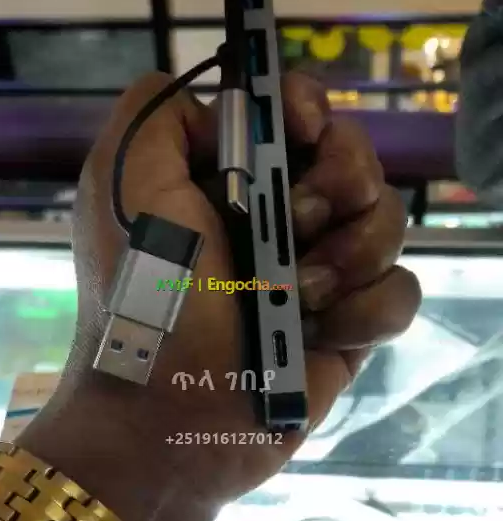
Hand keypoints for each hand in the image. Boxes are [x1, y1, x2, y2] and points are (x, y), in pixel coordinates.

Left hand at [24, 70, 419, 520]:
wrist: (168, 417)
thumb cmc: (145, 295)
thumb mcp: (119, 183)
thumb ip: (155, 113)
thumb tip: (227, 103)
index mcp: (229, 178)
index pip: (295, 112)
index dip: (308, 108)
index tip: (300, 128)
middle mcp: (280, 215)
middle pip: (355, 157)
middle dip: (338, 180)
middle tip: (297, 221)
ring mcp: (320, 270)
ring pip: (387, 220)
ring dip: (350, 251)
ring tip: (298, 293)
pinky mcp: (351, 327)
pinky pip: (401, 291)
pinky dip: (369, 308)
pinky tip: (325, 332)